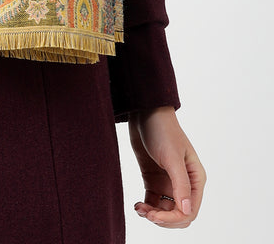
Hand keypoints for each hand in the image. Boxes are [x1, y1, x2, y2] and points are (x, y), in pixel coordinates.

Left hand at [128, 106, 204, 227]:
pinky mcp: (154, 179)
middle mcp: (184, 183)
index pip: (189, 211)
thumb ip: (180, 184)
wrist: (144, 112)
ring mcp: (168, 182)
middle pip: (178, 215)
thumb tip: (186, 211)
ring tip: (140, 209)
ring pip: (165, 211)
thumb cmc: (162, 130)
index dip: (173, 218)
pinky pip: (153, 202)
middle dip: (164, 219)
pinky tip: (137, 205)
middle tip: (147, 214)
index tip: (155, 215)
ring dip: (153, 215)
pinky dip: (146, 208)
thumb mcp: (172, 156)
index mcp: (195, 179)